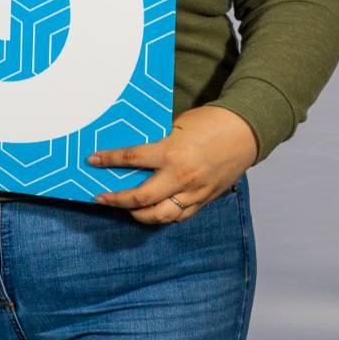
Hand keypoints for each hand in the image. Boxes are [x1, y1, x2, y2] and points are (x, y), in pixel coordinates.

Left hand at [91, 106, 257, 224]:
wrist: (246, 131)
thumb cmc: (210, 123)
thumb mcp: (176, 127)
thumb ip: (157, 145)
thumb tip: (133, 155)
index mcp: (171, 153)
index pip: (130, 159)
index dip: (108, 160)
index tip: (92, 160)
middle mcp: (181, 177)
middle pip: (140, 198)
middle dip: (116, 199)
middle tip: (101, 197)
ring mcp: (194, 191)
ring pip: (160, 215)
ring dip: (138, 214)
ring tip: (125, 208)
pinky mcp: (206, 199)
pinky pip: (180, 216)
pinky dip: (163, 216)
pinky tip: (151, 211)